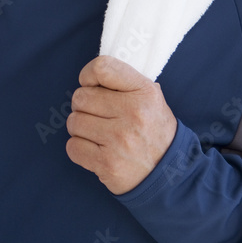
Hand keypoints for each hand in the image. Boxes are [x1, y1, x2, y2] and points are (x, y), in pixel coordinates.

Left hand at [66, 55, 176, 194]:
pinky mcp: (108, 164)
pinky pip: (72, 147)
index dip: (88, 74)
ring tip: (96, 133)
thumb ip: (123, 81)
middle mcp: (133, 114)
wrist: (169, 175)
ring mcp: (119, 140)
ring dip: (80, 127)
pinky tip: (95, 149)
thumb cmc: (153, 130)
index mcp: (144, 92)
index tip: (91, 85)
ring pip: (74, 121)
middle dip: (83, 105)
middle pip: (81, 96)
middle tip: (96, 114)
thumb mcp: (151, 98)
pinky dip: (78, 148)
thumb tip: (91, 76)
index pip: (102, 67)